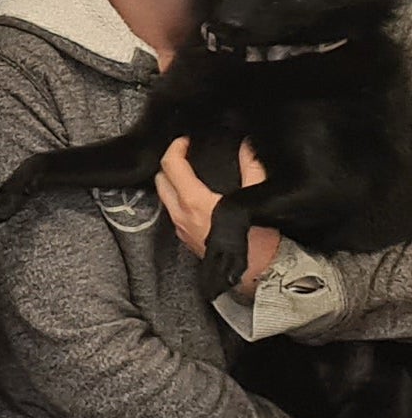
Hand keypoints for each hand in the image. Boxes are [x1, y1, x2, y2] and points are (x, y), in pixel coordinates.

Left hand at [157, 136, 277, 291]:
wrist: (257, 276)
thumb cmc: (257, 243)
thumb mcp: (255, 200)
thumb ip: (251, 169)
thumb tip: (247, 147)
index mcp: (194, 202)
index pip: (171, 166)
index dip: (175, 148)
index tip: (185, 140)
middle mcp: (180, 215)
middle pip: (160, 180)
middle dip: (169, 164)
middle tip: (185, 154)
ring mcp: (180, 228)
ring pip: (164, 197)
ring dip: (171, 181)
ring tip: (189, 171)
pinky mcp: (184, 238)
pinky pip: (173, 211)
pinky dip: (177, 197)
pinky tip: (194, 194)